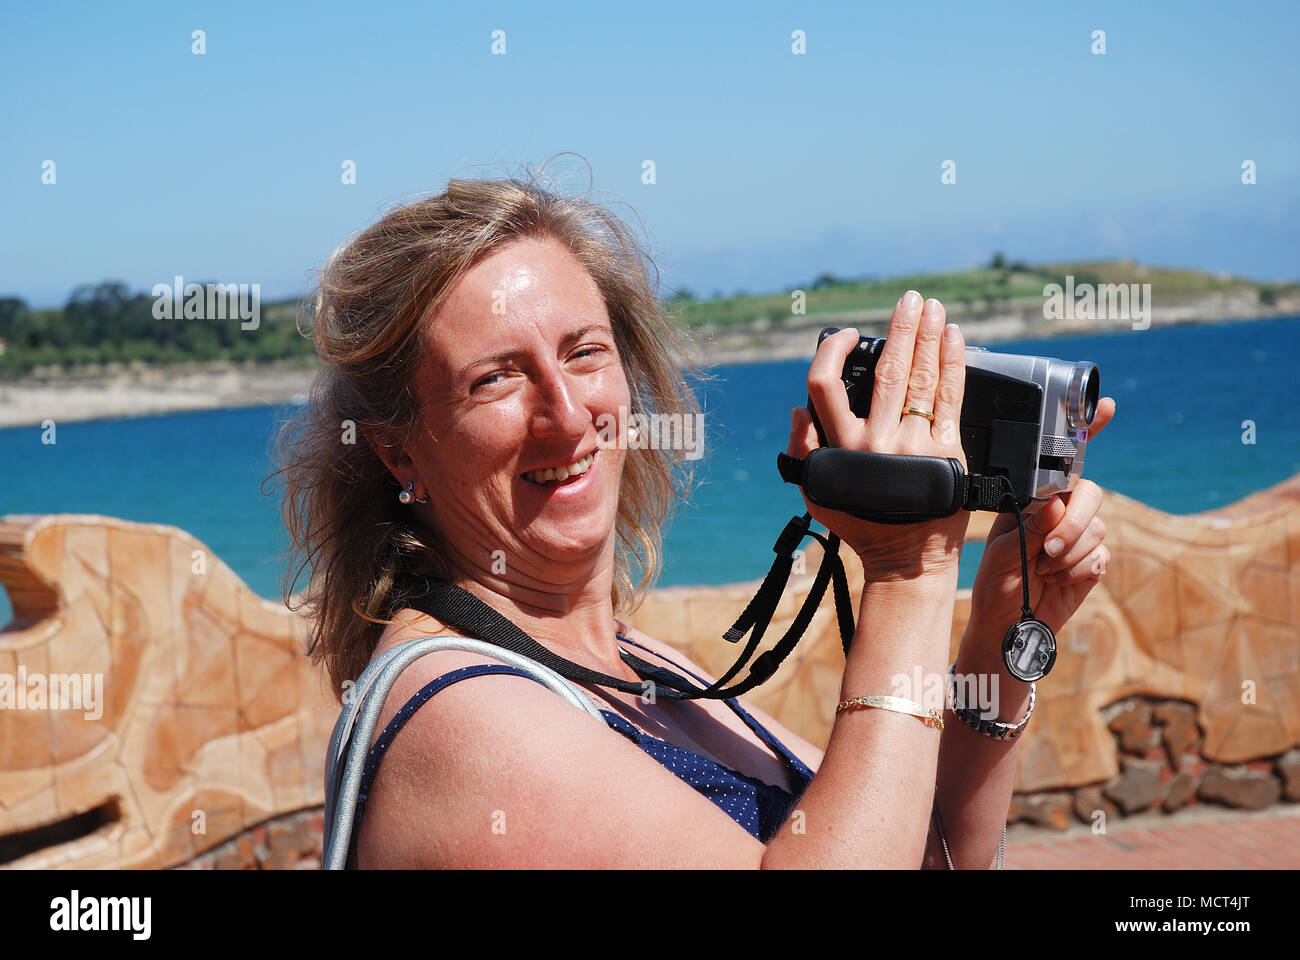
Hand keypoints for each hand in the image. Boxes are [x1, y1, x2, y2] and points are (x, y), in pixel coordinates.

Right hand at [786, 291, 969, 580]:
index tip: (849, 334)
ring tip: (934, 310)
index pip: (825, 386)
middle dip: (901, 330)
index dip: (834, 352)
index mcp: (842, 447)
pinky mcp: (947, 452)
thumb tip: (799, 410)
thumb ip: (802, 450)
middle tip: (910, 300)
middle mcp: (876, 442)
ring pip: (920, 379)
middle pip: (887, 372)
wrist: (907, 560)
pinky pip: (950, 400)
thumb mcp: (818, 492)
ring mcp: (914, 446)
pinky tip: (955, 340)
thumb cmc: (861, 524)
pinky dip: (953, 366)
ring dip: (929, 338)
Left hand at [968, 398, 1116, 637]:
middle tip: (1048, 549)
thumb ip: (1028, 527)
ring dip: (1069, 554)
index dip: (1087, 432)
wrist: (1007, 625)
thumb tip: (1056, 505)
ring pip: (1096, 529)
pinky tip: (1058, 580)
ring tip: (1043, 569)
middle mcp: (1061, 512)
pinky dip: (1078, 571)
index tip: (1104, 407)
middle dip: (1074, 523)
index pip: (1064, 462)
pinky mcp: (1093, 563)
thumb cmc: (996, 583)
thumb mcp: (1001, 552)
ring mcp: (1080, 537)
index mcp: (1035, 499)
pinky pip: (1100, 556)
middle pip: (1091, 495)